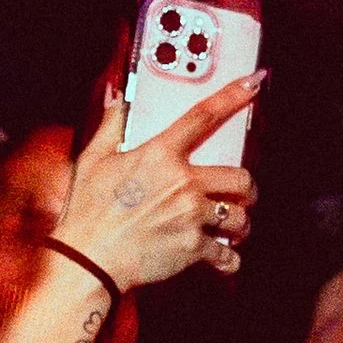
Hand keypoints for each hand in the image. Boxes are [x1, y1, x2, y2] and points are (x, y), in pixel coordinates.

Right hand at [56, 70, 261, 287]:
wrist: (87, 260)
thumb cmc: (87, 211)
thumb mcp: (94, 160)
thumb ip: (112, 125)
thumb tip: (118, 97)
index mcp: (160, 155)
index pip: (204, 116)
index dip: (233, 96)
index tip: (254, 83)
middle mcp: (183, 183)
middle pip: (241, 178)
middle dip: (247, 188)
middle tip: (241, 195)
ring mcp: (191, 216)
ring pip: (240, 217)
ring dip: (241, 223)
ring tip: (234, 228)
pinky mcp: (193, 248)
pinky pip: (227, 254)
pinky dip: (229, 259)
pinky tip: (225, 259)